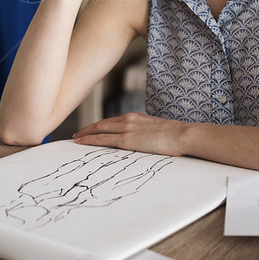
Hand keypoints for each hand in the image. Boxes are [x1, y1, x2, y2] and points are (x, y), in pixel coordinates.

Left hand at [72, 112, 187, 156]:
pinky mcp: (127, 140)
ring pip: (99, 129)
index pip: (113, 120)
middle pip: (102, 123)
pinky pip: (103, 139)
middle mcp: (129, 119)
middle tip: (78, 134)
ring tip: (75, 139)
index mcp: (136, 117)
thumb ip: (148, 133)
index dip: (101, 125)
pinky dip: (90, 140)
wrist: (183, 134)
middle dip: (88, 128)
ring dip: (85, 133)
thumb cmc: (176, 136)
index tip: (92, 129)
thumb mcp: (158, 131)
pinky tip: (81, 142)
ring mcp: (127, 128)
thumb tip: (146, 141)